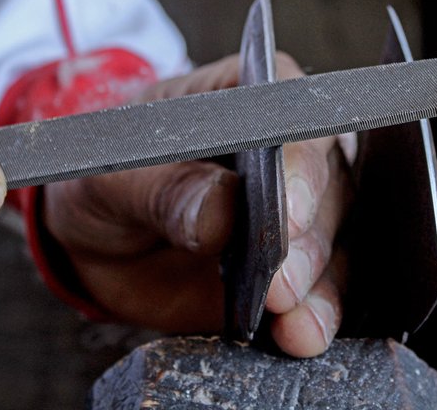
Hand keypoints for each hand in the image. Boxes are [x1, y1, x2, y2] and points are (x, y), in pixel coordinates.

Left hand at [43, 53, 350, 356]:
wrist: (101, 235)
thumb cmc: (111, 177)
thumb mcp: (116, 175)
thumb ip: (166, 187)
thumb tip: (222, 212)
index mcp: (250, 102)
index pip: (293, 118)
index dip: (297, 164)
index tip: (286, 213)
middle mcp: (289, 153)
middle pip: (327, 185)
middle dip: (309, 239)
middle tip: (282, 282)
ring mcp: (299, 212)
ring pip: (334, 242)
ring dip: (320, 286)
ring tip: (294, 325)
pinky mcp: (294, 266)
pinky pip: (320, 289)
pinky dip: (317, 315)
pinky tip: (302, 334)